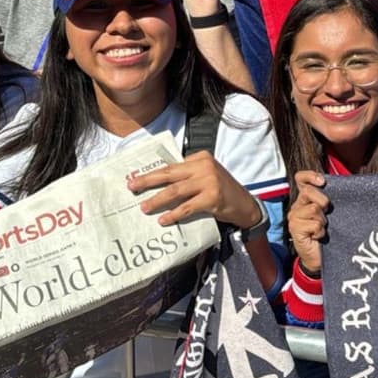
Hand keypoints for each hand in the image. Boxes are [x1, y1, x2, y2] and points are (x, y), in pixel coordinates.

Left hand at [132, 150, 261, 228]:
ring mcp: (209, 181)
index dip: (153, 173)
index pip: (172, 165)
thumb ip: (188, 175)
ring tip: (144, 207)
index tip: (136, 178)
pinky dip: (174, 214)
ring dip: (157, 200)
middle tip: (132, 187)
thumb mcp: (207, 176)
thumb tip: (159, 183)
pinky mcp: (212, 197)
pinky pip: (187, 207)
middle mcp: (205, 166)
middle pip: (169, 174)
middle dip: (148, 181)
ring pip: (176, 191)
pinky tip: (164, 219)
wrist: (245, 205)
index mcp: (201, 157)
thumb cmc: (222, 191)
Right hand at [288, 170, 328, 274]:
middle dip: (323, 202)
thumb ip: (326, 200)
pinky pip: (314, 224)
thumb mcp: (328, 214)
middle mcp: (296, 207)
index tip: (322, 181)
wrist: (319, 257)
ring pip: (314, 209)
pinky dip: (321, 232)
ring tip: (321, 229)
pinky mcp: (295, 230)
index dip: (310, 176)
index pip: (301, 179)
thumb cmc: (326, 234)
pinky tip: (318, 237)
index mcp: (304, 200)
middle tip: (326, 215)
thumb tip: (334, 185)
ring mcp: (294, 218)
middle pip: (309, 192)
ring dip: (323, 221)